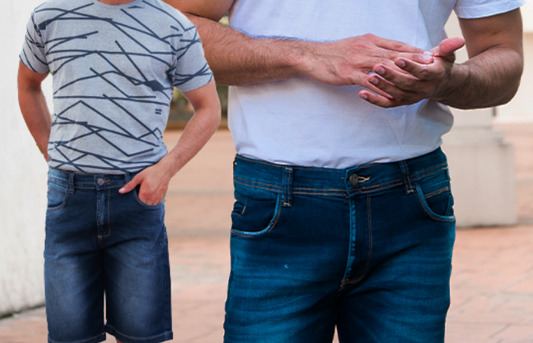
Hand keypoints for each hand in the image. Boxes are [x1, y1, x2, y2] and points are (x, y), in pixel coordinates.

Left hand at [119, 157, 174, 204]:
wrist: (165, 170)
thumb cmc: (151, 172)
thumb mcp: (139, 177)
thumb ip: (130, 185)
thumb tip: (120, 191)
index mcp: (145, 193)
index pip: (138, 204)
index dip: (134, 204)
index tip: (132, 202)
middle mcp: (152, 197)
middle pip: (144, 206)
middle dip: (140, 205)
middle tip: (137, 201)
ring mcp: (157, 198)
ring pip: (150, 206)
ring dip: (146, 204)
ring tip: (143, 199)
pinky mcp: (162, 197)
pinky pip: (155, 204)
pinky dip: (152, 203)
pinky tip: (150, 198)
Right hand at [300, 33, 434, 96]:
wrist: (311, 57)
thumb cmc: (332, 53)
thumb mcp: (355, 44)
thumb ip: (371, 48)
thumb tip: (385, 52)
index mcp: (369, 41)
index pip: (395, 45)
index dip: (413, 50)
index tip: (429, 54)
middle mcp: (366, 48)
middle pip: (394, 55)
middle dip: (414, 60)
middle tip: (432, 65)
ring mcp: (358, 61)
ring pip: (385, 68)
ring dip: (402, 74)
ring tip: (417, 81)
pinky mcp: (349, 73)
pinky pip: (369, 82)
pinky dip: (382, 88)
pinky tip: (391, 95)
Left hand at [359, 37, 465, 107]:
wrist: (441, 85)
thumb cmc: (440, 64)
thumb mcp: (446, 55)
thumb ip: (447, 48)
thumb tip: (457, 40)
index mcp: (434, 76)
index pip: (422, 72)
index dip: (411, 66)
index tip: (398, 58)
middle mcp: (423, 90)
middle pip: (406, 84)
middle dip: (391, 76)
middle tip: (377, 66)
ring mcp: (411, 98)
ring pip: (395, 95)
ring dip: (381, 87)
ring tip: (368, 77)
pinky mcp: (401, 103)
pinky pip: (387, 104)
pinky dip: (374, 100)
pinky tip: (362, 93)